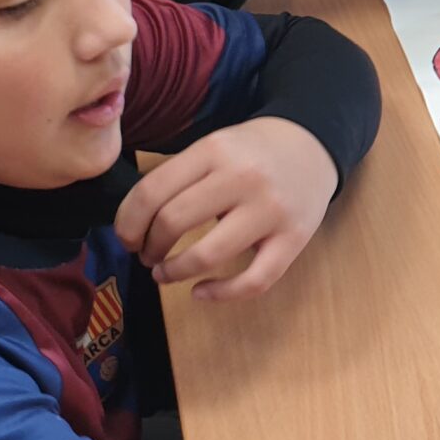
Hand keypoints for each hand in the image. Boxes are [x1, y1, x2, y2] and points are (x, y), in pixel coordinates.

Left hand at [114, 117, 337, 300]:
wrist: (313, 145)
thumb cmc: (252, 152)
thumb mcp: (214, 146)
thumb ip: (179, 176)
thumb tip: (133, 223)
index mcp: (215, 150)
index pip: (152, 191)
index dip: (128, 222)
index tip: (127, 237)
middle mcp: (243, 177)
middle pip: (172, 221)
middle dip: (148, 246)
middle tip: (146, 254)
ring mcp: (272, 210)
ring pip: (208, 255)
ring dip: (174, 271)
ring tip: (164, 273)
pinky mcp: (294, 238)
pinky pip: (254, 280)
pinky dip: (221, 294)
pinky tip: (200, 292)